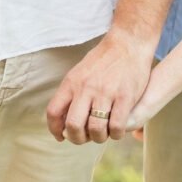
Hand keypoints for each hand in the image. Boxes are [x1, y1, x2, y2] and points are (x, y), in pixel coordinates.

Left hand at [44, 30, 152, 144]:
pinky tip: (116, 129)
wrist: (128, 43)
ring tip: (103, 133)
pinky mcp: (125, 97)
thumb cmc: (103, 60)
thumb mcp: (80, 72)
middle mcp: (86, 88)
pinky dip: (115, 134)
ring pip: (96, 129)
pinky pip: (116, 126)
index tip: (61, 136)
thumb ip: (71, 93)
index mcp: (72, 82)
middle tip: (85, 137)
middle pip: (73, 126)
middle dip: (78, 138)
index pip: (53, 112)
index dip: (55, 129)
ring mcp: (106, 93)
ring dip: (99, 138)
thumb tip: (62, 120)